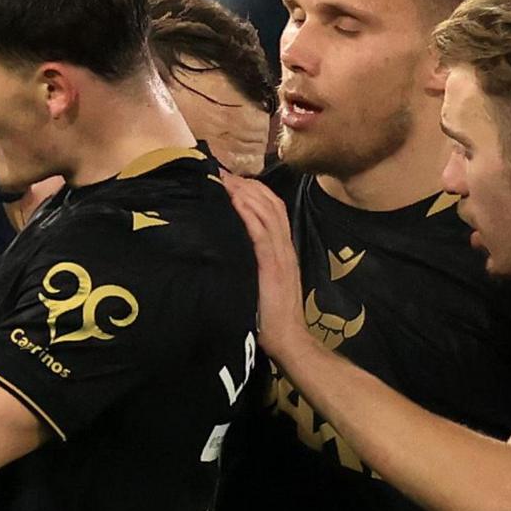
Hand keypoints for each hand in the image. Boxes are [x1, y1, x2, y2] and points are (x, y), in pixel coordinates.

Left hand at [221, 173, 304, 359]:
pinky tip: (236, 201)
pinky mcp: (273, 267)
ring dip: (246, 192)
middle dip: (247, 184)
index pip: (273, 208)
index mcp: (283, 248)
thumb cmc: (270, 315)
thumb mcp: (263, 280)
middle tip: (223, 172)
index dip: (254, 190)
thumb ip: (254, 261)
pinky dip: (250, 214)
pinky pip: (262, 234)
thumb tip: (231, 247)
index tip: (232, 178)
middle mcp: (284, 247)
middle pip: (271, 203)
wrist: (288, 338)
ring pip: (267, 212)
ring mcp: (280, 255)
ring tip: (225, 179)